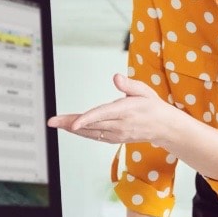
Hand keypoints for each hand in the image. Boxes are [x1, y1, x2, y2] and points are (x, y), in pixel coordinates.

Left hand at [48, 74, 187, 146]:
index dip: (86, 119)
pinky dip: (82, 133)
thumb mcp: (145, 91)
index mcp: (126, 111)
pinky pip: (95, 137)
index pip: (102, 115)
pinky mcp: (115, 139)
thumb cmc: (153, 107)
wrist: (164, 127)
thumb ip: (129, 85)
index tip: (72, 123)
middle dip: (69, 123)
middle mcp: (120, 125)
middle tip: (52, 121)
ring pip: (90, 132)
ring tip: (57, 123)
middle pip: (90, 124)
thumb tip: (116, 77)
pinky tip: (71, 129)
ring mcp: (117, 134)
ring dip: (72, 128)